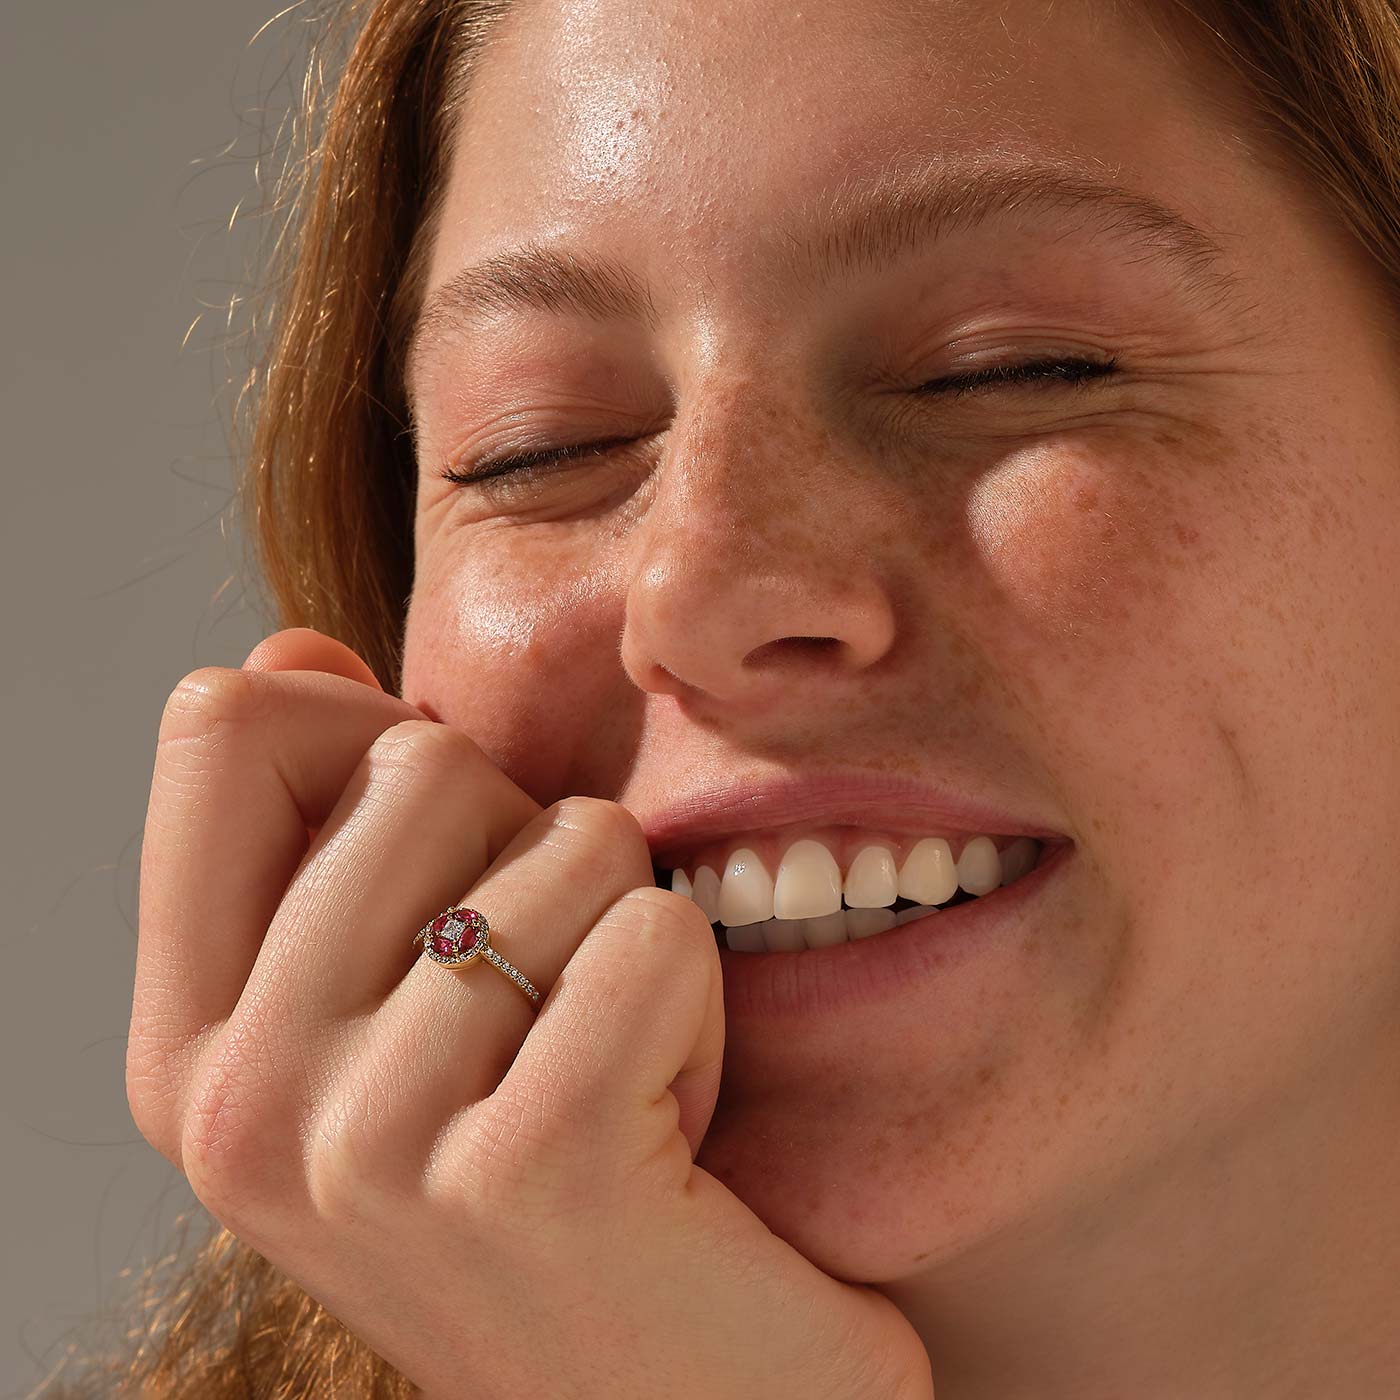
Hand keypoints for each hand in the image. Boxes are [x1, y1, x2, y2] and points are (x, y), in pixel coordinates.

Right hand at [127, 627, 935, 1399]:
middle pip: (424, 762)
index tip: (448, 850)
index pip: (223, 729)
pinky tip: (672, 1128)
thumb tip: (294, 652)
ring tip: (611, 1079)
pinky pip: (657, 933)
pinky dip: (701, 1004)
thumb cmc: (555, 1186)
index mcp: (187, 1048)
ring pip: (572, 841)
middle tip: (550, 1010)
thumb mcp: (398, 1014)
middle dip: (538, 854)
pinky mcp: (527, 1172)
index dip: (369, 737)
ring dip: (633, 942)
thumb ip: (331, 836)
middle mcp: (241, 1102)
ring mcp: (368, 1147)